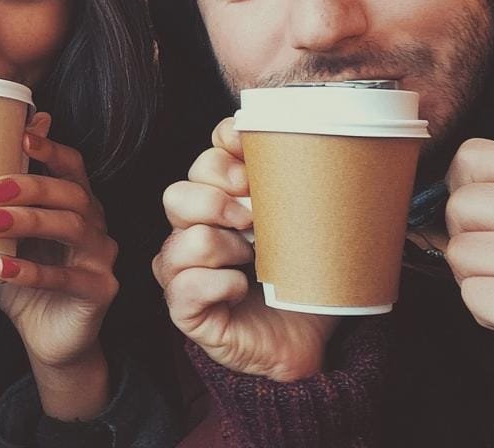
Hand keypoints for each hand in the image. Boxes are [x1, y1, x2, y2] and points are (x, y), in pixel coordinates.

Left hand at [0, 113, 116, 418]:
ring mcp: (102, 258)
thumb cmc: (26, 280)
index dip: (52, 149)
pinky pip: (67, 278)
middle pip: (71, 194)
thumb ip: (0, 205)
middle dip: (30, 186)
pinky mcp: (100, 291)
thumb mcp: (8, 239)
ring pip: (73, 228)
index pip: (72, 167)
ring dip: (28, 221)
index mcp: (78, 204)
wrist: (47, 337)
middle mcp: (96, 225)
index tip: (22, 136)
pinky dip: (31, 272)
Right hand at [153, 117, 339, 381]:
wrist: (307, 341)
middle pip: (177, 195)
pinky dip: (221, 284)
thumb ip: (302, 189)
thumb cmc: (302, 283)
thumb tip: (316, 151)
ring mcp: (184, 273)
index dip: (224, 152)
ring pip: (181, 242)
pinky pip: (186, 288)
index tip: (254, 162)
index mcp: (219, 204)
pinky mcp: (186, 311)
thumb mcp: (307, 228)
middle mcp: (192, 233)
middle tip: (254, 217)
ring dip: (224, 248)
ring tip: (253, 260)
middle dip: (218, 200)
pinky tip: (243, 288)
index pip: (205, 159)